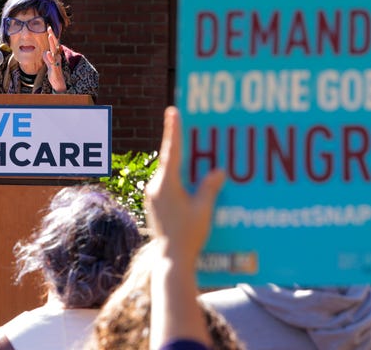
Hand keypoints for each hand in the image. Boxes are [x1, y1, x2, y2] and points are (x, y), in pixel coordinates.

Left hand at [43, 26, 66, 92]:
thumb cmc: (54, 73)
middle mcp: (57, 57)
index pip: (54, 43)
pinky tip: (48, 53)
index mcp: (56, 55)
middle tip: (49, 28)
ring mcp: (56, 62)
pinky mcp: (55, 68)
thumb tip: (45, 52)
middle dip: (52, 36)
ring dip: (52, 43)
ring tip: (50, 36)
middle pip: (55, 44)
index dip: (52, 35)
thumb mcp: (49, 64)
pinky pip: (53, 62)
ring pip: (54, 51)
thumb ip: (47, 58)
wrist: (58, 83)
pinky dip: (50, 58)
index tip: (48, 27)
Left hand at [145, 106, 225, 266]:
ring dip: (181, 165)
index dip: (174, 130)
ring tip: (196, 159)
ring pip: (169, 173)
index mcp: (166, 185)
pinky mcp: (154, 203)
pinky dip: (178, 179)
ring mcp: (153, 195)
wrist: (171, 260)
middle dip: (181, 147)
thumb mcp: (203, 210)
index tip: (173, 111)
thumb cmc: (188, 235)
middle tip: (192, 130)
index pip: (172, 151)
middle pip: (170, 160)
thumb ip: (210, 188)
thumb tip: (218, 171)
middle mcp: (155, 187)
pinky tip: (191, 183)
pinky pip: (167, 183)